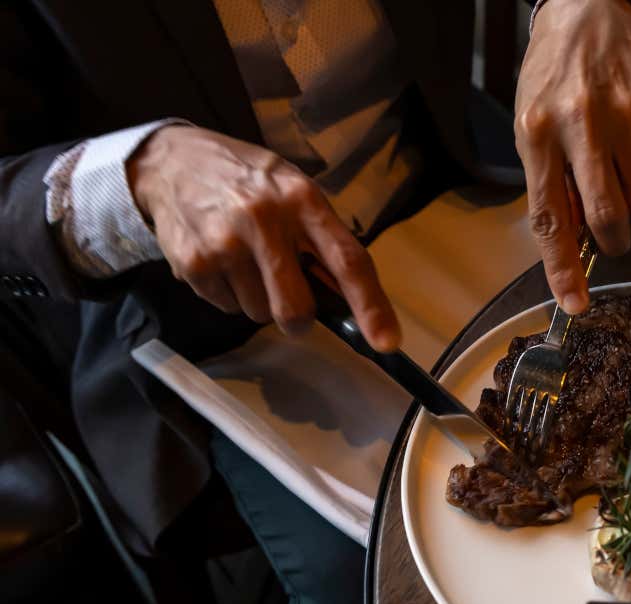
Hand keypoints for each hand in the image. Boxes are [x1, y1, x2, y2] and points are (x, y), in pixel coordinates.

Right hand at [128, 126, 399, 350]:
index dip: (371, 306)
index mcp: (303, 200)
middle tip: (290, 301)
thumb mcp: (294, 192)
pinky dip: (230, 295)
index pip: (347, 261)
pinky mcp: (193, 263)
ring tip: (245, 261)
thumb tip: (349, 300)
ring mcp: (225, 243)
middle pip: (297, 307)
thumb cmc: (249, 182)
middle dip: (298, 318)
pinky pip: (228, 308)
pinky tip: (221, 261)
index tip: (387, 342)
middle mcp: (264, 219)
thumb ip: (324, 240)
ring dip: (259, 301)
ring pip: (260, 313)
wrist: (172, 162)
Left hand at [515, 0, 630, 313]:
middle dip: (613, 240)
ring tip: (617, 167)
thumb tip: (577, 243)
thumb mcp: (531, 130)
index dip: (562, 268)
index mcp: (537, 135)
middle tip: (611, 236)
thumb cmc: (551, 84)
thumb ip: (550, 185)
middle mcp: (580, 123)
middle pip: (609, 214)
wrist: (586, 17)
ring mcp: (624, 112)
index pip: (549, 218)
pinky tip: (630, 135)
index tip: (574, 305)